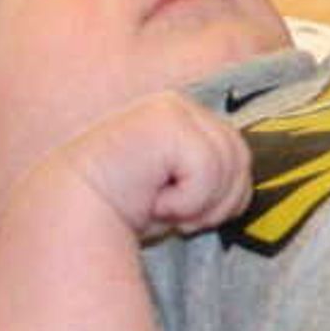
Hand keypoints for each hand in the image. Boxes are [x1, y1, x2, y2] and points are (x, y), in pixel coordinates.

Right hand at [39, 91, 252, 241]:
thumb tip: (264, 185)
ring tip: (157, 208)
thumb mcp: (176, 196)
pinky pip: (211, 168)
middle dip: (213, 202)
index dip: (222, 199)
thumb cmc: (118, 218)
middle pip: (243, 158)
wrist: (65, 223)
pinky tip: (151, 202)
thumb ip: (209, 176)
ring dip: (199, 204)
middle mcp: (181, 108)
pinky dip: (188, 200)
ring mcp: (174, 107)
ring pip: (233, 162)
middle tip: (167, 214)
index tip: (176, 214)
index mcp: (186, 124)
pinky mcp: (167, 115)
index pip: (239, 160)